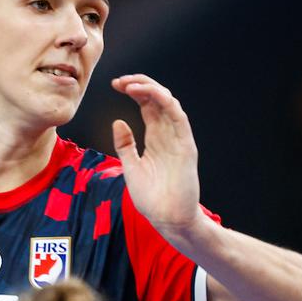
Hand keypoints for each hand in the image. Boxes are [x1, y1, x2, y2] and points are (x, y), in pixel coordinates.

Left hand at [110, 74, 204, 235]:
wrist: (168, 219)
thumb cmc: (152, 198)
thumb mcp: (131, 167)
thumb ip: (125, 145)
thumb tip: (117, 122)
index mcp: (155, 138)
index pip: (147, 105)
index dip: (133, 91)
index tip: (115, 85)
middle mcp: (168, 134)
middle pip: (157, 99)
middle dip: (139, 84)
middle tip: (120, 81)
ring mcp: (178, 139)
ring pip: (168, 103)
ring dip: (150, 89)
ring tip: (130, 84)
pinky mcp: (186, 146)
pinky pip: (178, 118)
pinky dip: (165, 102)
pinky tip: (150, 94)